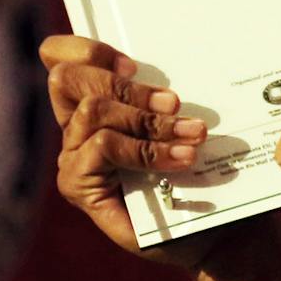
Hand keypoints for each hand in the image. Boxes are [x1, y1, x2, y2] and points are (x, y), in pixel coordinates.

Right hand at [40, 32, 229, 272]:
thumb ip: (171, 96)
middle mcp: (75, 129)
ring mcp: (75, 158)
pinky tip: (182, 158)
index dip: (88, 50)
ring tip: (194, 133)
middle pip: (68, 79)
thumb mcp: (190, 124)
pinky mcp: (81, 187)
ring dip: (148, 119)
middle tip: (174, 103)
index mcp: (93, 104)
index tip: (134, 62)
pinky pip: (103, 146)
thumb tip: (187, 59)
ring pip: (94, 111)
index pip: (60, 58)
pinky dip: (146, 149)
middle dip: (125, 85)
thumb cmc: (208, 174)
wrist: (220, 230)